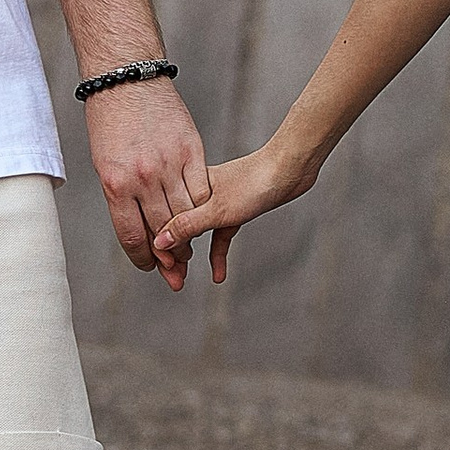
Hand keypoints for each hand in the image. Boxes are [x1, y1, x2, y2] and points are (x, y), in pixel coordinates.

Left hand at [84, 78, 213, 288]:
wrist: (125, 79)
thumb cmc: (109, 121)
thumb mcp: (104, 164)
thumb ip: (122, 197)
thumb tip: (140, 229)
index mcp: (115, 184)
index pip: (134, 235)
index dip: (145, 258)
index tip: (151, 268)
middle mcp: (142, 178)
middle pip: (163, 231)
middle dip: (170, 257)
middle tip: (176, 270)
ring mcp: (169, 163)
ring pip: (186, 214)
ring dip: (189, 237)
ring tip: (189, 248)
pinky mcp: (191, 150)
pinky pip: (201, 189)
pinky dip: (202, 207)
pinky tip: (200, 216)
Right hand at [149, 139, 312, 288]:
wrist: (290, 168)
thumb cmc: (255, 181)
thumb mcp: (217, 209)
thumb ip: (187, 225)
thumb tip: (160, 241)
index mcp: (187, 185)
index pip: (164, 219)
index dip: (159, 244)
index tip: (160, 269)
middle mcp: (198, 192)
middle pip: (178, 228)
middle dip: (173, 255)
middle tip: (172, 281)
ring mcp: (216, 201)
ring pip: (197, 233)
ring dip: (192, 256)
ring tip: (184, 279)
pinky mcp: (233, 209)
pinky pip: (219, 236)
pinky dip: (217, 254)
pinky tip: (217, 274)